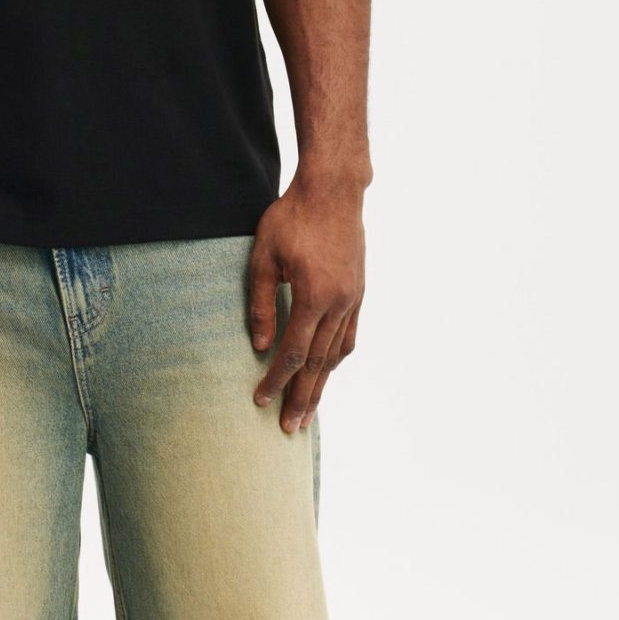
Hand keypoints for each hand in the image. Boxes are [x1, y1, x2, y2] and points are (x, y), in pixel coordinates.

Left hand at [247, 176, 366, 431]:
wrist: (334, 190)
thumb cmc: (291, 218)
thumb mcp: (263, 257)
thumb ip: (261, 303)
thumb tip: (259, 345)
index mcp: (314, 297)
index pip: (293, 353)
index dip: (276, 381)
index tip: (261, 401)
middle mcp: (339, 304)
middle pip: (318, 364)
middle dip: (302, 398)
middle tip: (290, 428)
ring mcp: (353, 299)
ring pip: (337, 354)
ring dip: (322, 385)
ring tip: (308, 411)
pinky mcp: (359, 292)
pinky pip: (349, 336)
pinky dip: (337, 359)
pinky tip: (327, 372)